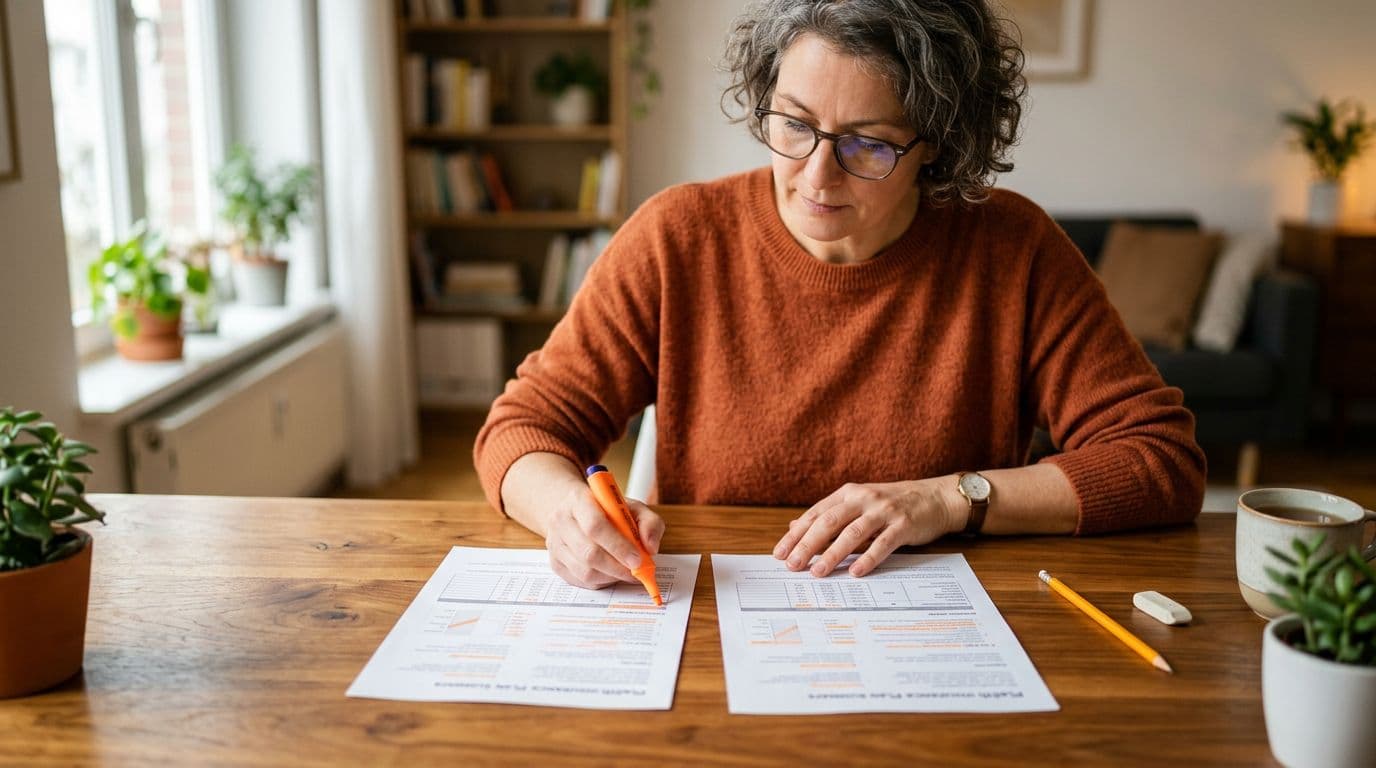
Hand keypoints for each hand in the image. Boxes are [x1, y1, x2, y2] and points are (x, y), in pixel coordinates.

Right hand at [543, 485, 664, 589]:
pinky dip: (601, 581)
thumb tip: (650, 547)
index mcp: (578, 499)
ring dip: (611, 576)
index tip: (637, 558)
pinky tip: (611, 573)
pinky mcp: (554, 562)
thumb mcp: (633, 507)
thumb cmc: (607, 510)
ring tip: (626, 571)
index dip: (618, 546)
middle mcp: (560, 520)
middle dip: (617, 567)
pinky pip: (580, 580)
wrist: (576, 512)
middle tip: (636, 571)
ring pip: (584, 571)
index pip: (595, 526)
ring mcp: (554, 543)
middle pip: (588, 553)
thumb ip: (649, 523)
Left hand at [772, 479, 961, 577]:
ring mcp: (884, 510)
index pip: (815, 514)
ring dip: (833, 553)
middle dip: (808, 544)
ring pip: (853, 532)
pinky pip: (883, 543)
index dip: (796, 534)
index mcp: (848, 494)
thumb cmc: (892, 505)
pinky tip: (855, 572)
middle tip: (793, 565)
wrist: (935, 498)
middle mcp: (863, 499)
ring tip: (818, 571)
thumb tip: (795, 528)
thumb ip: (829, 515)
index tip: (780, 553)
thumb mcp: (858, 504)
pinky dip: (868, 558)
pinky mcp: (904, 524)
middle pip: (829, 522)